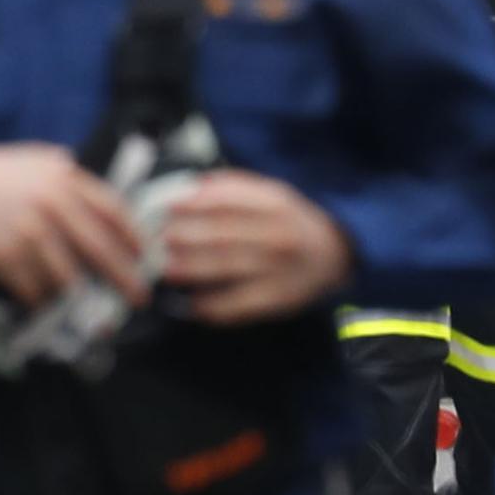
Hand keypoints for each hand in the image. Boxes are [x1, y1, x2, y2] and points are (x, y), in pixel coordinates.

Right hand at [0, 144, 146, 308]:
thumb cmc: (9, 177)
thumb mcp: (44, 162)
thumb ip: (77, 178)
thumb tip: (110, 203)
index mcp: (64, 182)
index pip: (111, 212)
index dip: (133, 237)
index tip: (145, 257)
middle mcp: (49, 207)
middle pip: (98, 248)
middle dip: (123, 277)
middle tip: (137, 297)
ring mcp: (26, 234)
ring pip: (66, 276)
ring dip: (84, 298)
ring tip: (96, 313)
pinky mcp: (5, 257)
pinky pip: (34, 288)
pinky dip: (46, 300)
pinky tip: (51, 304)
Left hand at [155, 169, 350, 321]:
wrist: (335, 253)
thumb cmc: (291, 221)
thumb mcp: (271, 194)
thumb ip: (234, 188)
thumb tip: (192, 188)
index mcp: (275, 203)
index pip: (228, 200)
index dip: (194, 203)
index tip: (168, 206)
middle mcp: (278, 234)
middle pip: (223, 233)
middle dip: (186, 236)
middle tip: (159, 239)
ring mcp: (279, 268)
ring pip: (227, 267)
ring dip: (192, 268)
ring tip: (166, 268)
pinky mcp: (278, 299)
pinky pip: (239, 304)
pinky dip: (212, 306)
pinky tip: (192, 304)